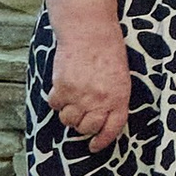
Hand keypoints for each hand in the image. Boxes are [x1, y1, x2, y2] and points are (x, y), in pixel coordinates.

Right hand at [47, 15, 132, 149]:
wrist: (89, 30)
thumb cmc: (108, 50)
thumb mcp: (120, 76)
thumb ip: (113, 98)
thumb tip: (100, 118)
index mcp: (119, 97)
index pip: (112, 128)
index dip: (102, 141)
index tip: (94, 146)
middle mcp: (100, 100)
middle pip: (86, 127)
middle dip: (82, 125)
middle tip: (80, 114)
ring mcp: (80, 95)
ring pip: (68, 120)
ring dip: (68, 113)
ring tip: (71, 98)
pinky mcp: (62, 87)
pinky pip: (55, 105)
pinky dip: (56, 100)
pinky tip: (61, 87)